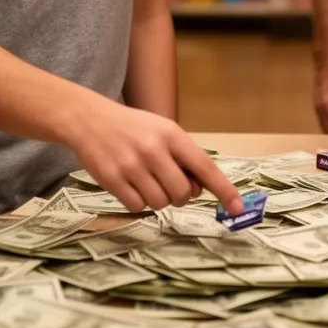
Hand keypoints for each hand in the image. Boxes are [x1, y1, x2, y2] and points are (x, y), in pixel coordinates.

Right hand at [65, 96, 243, 215]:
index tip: (238, 207)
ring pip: (160, 203)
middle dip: (181, 195)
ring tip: (146, 180)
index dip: (224, 189)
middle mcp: (153, 149)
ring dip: (158, 198)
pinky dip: (138, 202)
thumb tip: (200, 189)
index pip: (205, 167)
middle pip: (183, 193)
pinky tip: (130, 184)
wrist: (88, 119)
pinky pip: (137, 207)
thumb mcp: (161, 131)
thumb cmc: (132, 127)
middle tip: (168, 182)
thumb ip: (182, 157)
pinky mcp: (112, 180)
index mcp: (171, 134)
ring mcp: (132, 166)